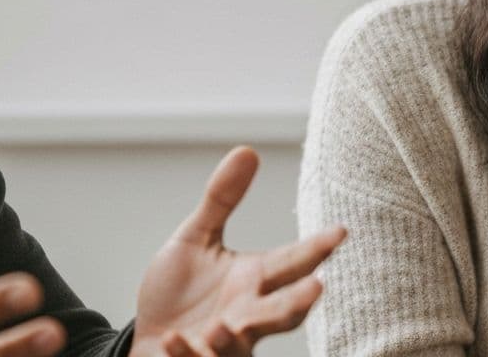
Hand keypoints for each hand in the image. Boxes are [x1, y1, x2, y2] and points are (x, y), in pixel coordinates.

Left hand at [131, 146, 346, 356]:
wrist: (147, 340)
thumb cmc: (179, 291)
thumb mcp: (196, 239)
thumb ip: (221, 200)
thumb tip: (248, 150)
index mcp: (253, 280)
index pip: (292, 263)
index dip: (316, 248)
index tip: (340, 231)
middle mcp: (247, 316)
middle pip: (281, 312)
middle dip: (298, 302)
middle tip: (316, 287)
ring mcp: (224, 346)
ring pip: (241, 346)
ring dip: (234, 338)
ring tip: (224, 327)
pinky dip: (186, 353)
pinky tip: (172, 338)